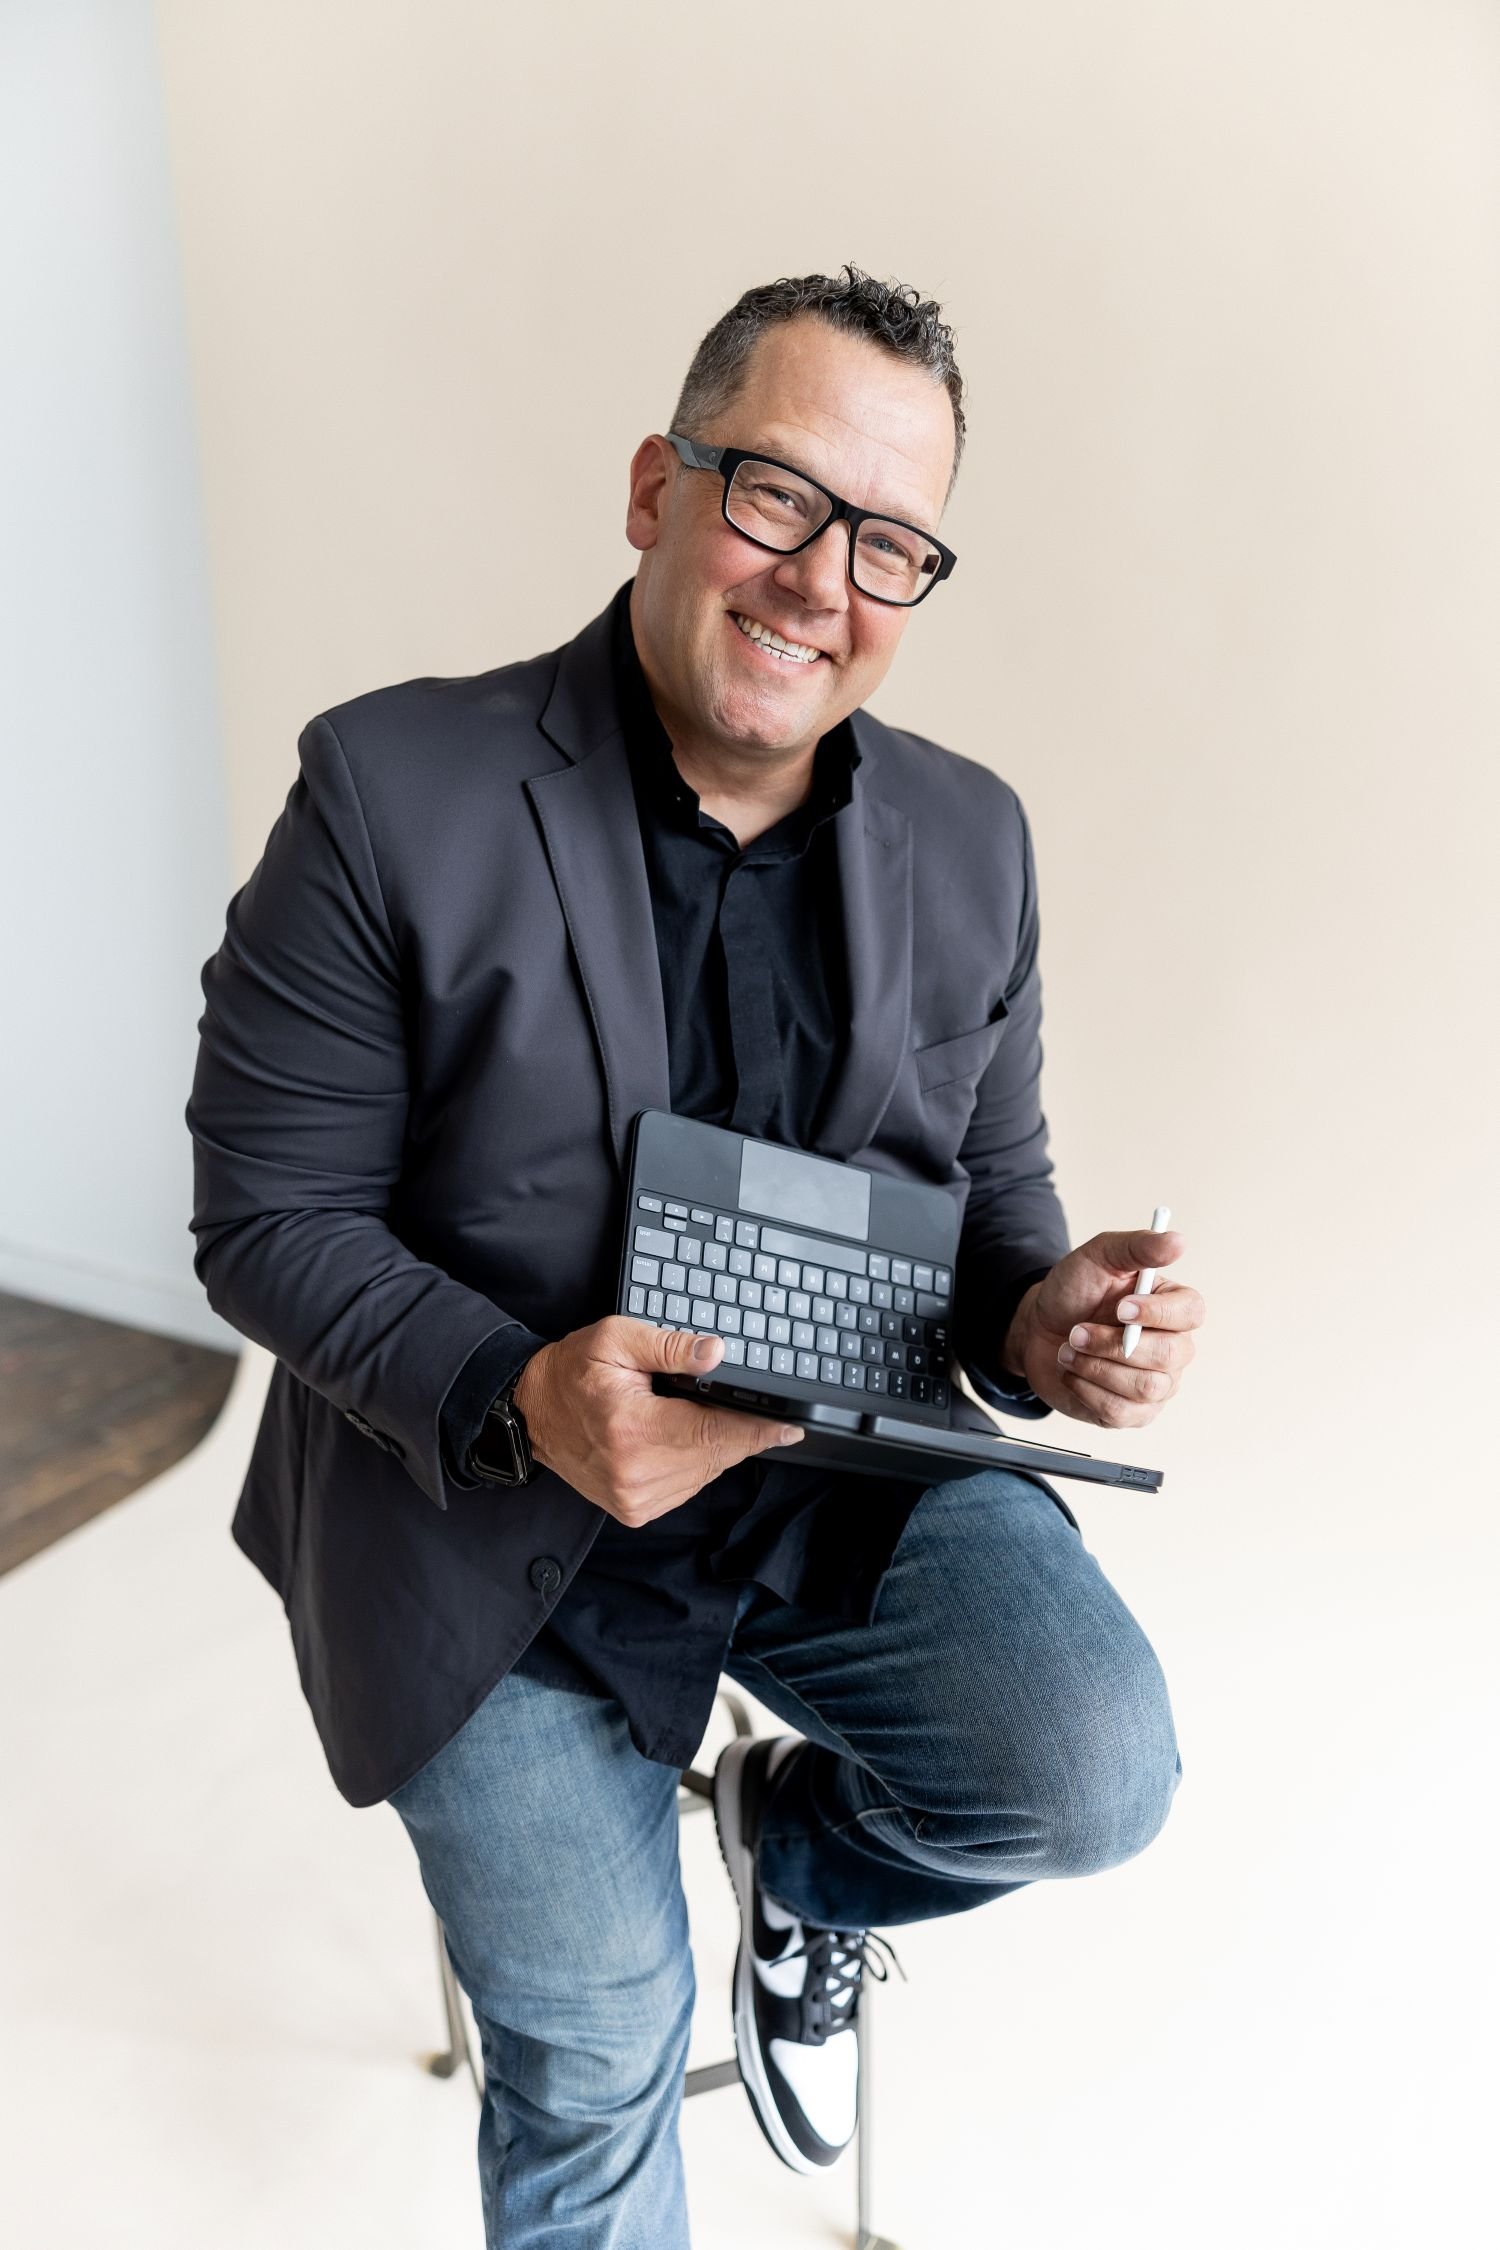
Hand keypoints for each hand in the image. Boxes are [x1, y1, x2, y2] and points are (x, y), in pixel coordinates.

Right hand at [511, 1319, 801, 1527]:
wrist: (531, 1415)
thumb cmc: (571, 1374)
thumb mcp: (615, 1339)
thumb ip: (669, 1346)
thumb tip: (716, 1353)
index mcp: (632, 1429)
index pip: (714, 1433)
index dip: (758, 1429)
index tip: (791, 1426)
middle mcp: (635, 1473)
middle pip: (716, 1455)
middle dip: (735, 1429)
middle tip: (739, 1404)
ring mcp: (635, 1498)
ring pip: (706, 1473)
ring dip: (713, 1446)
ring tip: (689, 1416)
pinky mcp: (635, 1511)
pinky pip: (687, 1486)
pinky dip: (694, 1463)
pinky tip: (678, 1438)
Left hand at [1004, 1230, 1203, 1428]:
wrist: (1038, 1328)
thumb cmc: (1074, 1292)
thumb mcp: (1098, 1257)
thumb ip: (1137, 1247)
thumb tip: (1177, 1241)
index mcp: (1172, 1305)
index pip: (1192, 1312)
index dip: (1160, 1313)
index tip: (1121, 1308)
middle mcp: (1173, 1347)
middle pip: (1170, 1356)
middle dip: (1114, 1344)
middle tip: (1078, 1331)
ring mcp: (1156, 1384)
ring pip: (1145, 1387)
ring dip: (1096, 1366)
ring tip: (1070, 1348)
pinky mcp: (1133, 1412)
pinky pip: (1121, 1412)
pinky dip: (1087, 1390)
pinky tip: (1074, 1372)